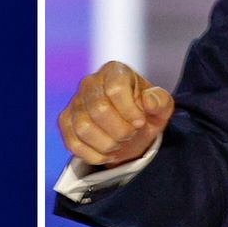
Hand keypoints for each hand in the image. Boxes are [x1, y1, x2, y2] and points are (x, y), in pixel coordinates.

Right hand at [57, 60, 174, 166]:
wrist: (130, 127)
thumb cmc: (146, 112)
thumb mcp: (162, 106)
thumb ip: (160, 101)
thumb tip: (148, 100)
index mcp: (114, 71)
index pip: (115, 89)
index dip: (129, 110)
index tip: (140, 121)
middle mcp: (90, 82)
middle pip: (99, 110)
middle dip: (120, 130)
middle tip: (130, 134)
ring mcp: (75, 102)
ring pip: (84, 128)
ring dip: (107, 144)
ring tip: (119, 143)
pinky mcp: (66, 121)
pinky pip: (73, 143)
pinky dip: (94, 155)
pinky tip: (106, 152)